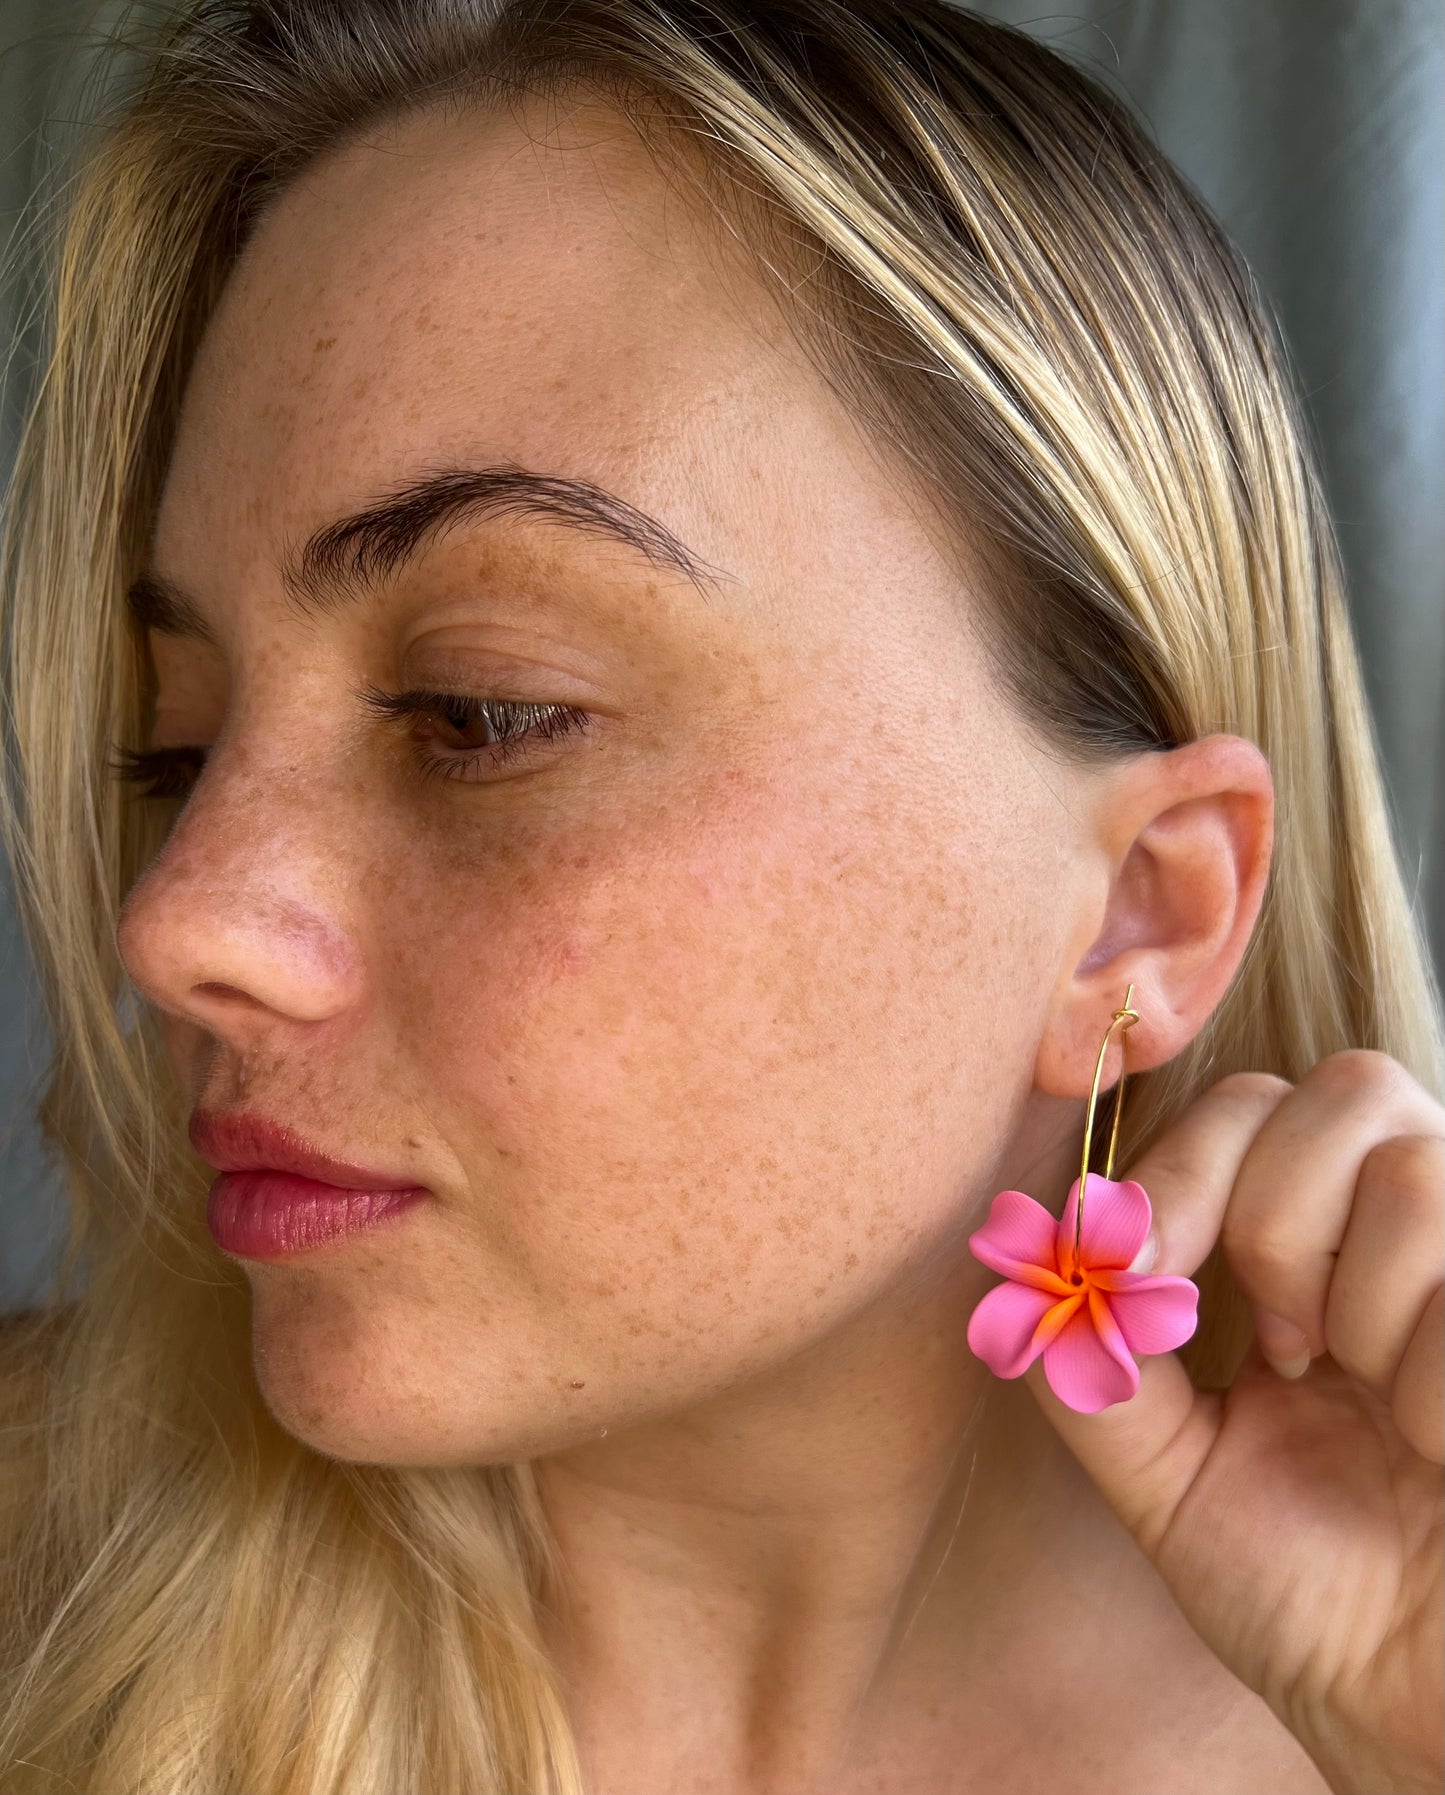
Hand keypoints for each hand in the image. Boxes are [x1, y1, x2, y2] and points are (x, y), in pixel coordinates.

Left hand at [1026, 1050, 1443, 1794]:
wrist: (1411, 1714)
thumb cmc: (1306, 1593)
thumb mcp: (1163, 1472)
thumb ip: (1093, 1363)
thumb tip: (1037, 1251)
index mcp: (1326, 1245)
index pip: (1256, 1104)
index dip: (1182, 1166)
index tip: (1135, 1268)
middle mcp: (1420, 1231)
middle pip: (1347, 1089)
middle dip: (1275, 1217)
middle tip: (1278, 1342)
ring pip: (1413, 1171)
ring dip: (1361, 1306)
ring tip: (1365, 1397)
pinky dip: (1429, 1388)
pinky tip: (1431, 1446)